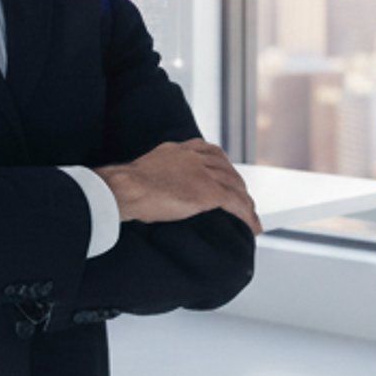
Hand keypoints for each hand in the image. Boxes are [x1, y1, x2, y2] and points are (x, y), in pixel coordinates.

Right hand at [98, 139, 260, 233]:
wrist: (124, 188)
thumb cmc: (126, 185)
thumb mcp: (145, 169)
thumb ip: (160, 173)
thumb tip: (157, 186)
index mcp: (181, 150)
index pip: (211, 152)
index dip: (223, 166)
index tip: (227, 174)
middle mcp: (196, 158)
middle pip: (227, 170)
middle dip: (238, 185)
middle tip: (243, 199)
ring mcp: (204, 174)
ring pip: (235, 187)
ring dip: (246, 202)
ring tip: (250, 216)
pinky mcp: (209, 192)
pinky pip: (236, 204)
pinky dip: (247, 215)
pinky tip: (252, 226)